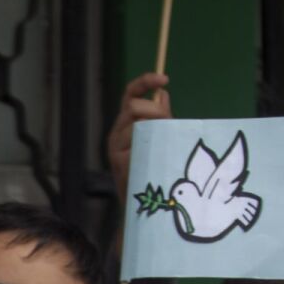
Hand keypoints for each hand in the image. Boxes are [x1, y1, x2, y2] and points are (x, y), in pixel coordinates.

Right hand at [107, 73, 171, 204]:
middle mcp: (116, 132)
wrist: (140, 204)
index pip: (130, 94)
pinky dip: (149, 145)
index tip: (165, 78)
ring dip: (155, 130)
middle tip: (168, 124)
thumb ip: (161, 116)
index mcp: (125, 123)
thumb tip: (163, 92)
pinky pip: (137, 142)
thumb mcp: (159, 138)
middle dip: (156, 111)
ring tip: (162, 148)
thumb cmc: (151, 170)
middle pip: (135, 106)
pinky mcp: (119, 160)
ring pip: (137, 124)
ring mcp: (115, 146)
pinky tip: (153, 158)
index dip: (145, 82)